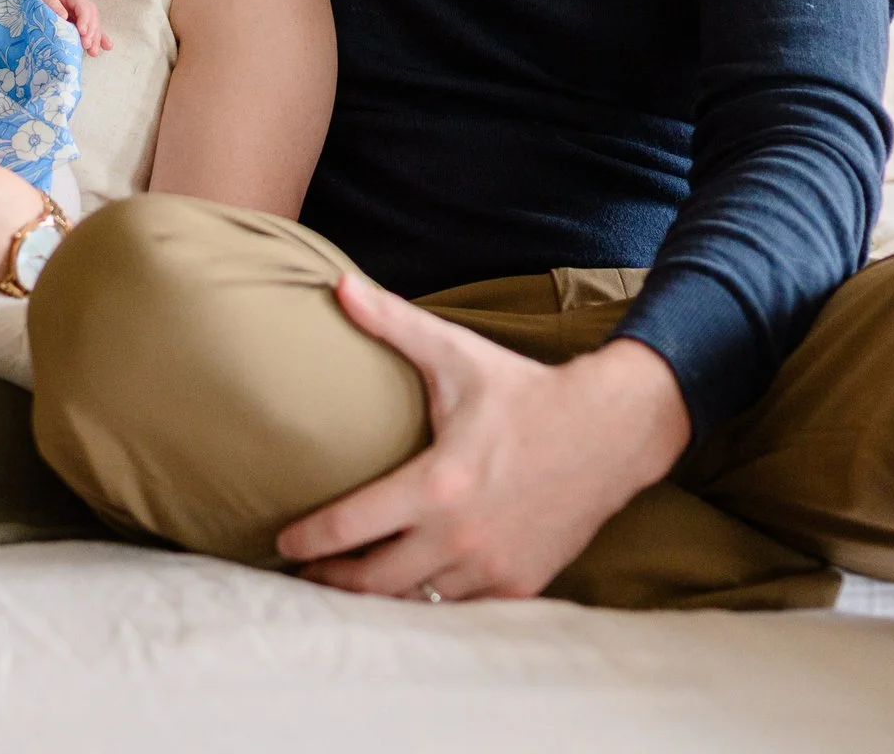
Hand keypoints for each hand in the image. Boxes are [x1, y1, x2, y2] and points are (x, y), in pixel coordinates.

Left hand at [29, 0, 109, 53]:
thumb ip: (49, 1)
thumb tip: (64, 15)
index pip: (82, 4)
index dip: (84, 18)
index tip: (82, 31)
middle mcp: (78, 1)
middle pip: (91, 15)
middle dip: (91, 31)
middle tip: (86, 45)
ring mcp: (79, 12)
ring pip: (93, 24)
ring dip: (96, 38)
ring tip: (93, 52)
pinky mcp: (78, 22)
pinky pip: (91, 30)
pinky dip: (99, 38)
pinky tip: (106, 47)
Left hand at [278, 276, 690, 600]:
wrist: (612, 430)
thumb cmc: (524, 391)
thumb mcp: (456, 354)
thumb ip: (391, 323)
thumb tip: (338, 283)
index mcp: (436, 485)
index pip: (350, 526)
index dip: (307, 540)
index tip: (281, 544)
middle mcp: (460, 535)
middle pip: (373, 581)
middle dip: (331, 581)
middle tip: (303, 575)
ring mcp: (492, 566)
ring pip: (415, 602)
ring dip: (378, 598)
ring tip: (346, 588)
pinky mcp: (520, 583)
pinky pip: (461, 609)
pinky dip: (430, 603)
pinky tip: (408, 593)